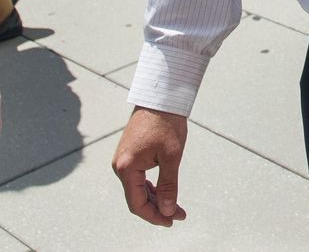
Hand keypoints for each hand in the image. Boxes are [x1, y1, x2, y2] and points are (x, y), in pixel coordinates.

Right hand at [112, 107, 188, 226]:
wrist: (160, 97)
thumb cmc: (167, 123)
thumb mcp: (171, 156)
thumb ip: (168, 185)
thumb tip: (168, 209)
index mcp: (126, 168)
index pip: (137, 203)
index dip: (154, 215)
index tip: (172, 220)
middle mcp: (119, 166)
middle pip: (136, 198)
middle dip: (158, 208)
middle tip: (179, 214)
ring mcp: (123, 160)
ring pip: (137, 189)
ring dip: (155, 199)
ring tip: (175, 206)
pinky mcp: (129, 155)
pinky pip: (137, 178)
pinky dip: (150, 187)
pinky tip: (164, 192)